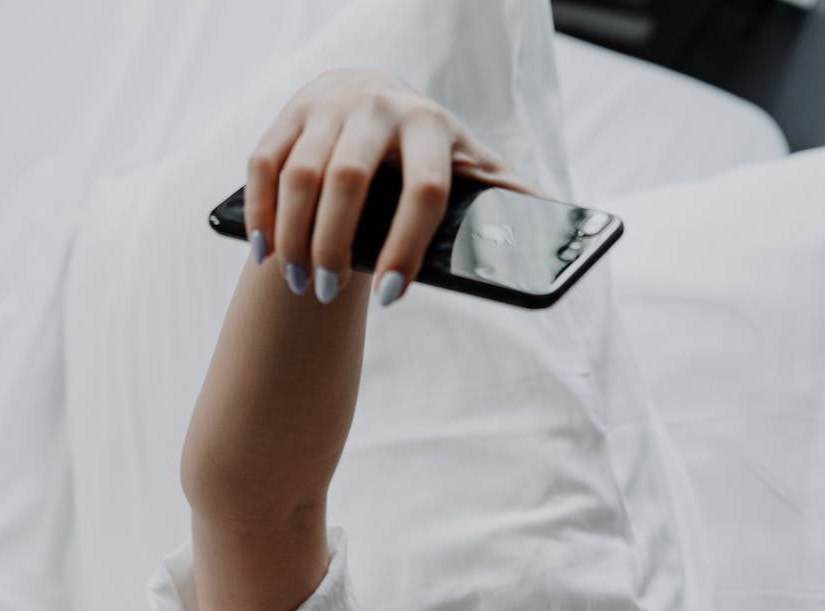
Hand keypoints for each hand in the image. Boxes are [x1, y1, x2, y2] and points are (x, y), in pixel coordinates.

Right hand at [245, 66, 550, 304]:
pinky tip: (265, 254)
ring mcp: (328, 105)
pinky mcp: (288, 113)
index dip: (409, 247)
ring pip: (299, 176)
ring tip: (299, 285)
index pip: (424, 188)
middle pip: (348, 181)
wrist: (375, 99)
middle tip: (329, 294)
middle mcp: (378, 103)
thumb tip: (565, 232)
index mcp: (431, 124)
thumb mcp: (471, 170)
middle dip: (335, 247)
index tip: (394, 296)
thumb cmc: (430, 153)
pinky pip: (262, 164)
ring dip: (293, 239)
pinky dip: (259, 214)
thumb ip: (506, 199)